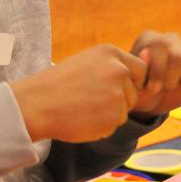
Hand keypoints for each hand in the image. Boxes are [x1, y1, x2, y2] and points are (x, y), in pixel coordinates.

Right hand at [11, 44, 146, 142]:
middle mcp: (119, 71)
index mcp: (111, 53)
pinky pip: (113, 127)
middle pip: (133, 93)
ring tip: (81, 108)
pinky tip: (81, 119)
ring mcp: (117, 94)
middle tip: (87, 100)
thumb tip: (146, 75)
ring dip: (108, 115)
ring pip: (124, 112)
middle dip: (117, 101)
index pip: (141, 69)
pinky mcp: (112, 117)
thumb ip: (114, 67)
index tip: (111, 89)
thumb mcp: (87, 63)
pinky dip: (99, 128)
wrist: (34, 105)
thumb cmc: (58, 85)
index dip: (131, 82)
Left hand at [128, 30, 180, 114]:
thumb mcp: (133, 83)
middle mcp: (171, 40)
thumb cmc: (139, 90)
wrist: (149, 101)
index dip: (158, 72)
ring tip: (180, 85)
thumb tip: (146, 53)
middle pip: (179, 56)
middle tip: (164, 89)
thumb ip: (139, 69)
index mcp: (150, 40)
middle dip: (171, 79)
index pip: (161, 47)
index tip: (151, 88)